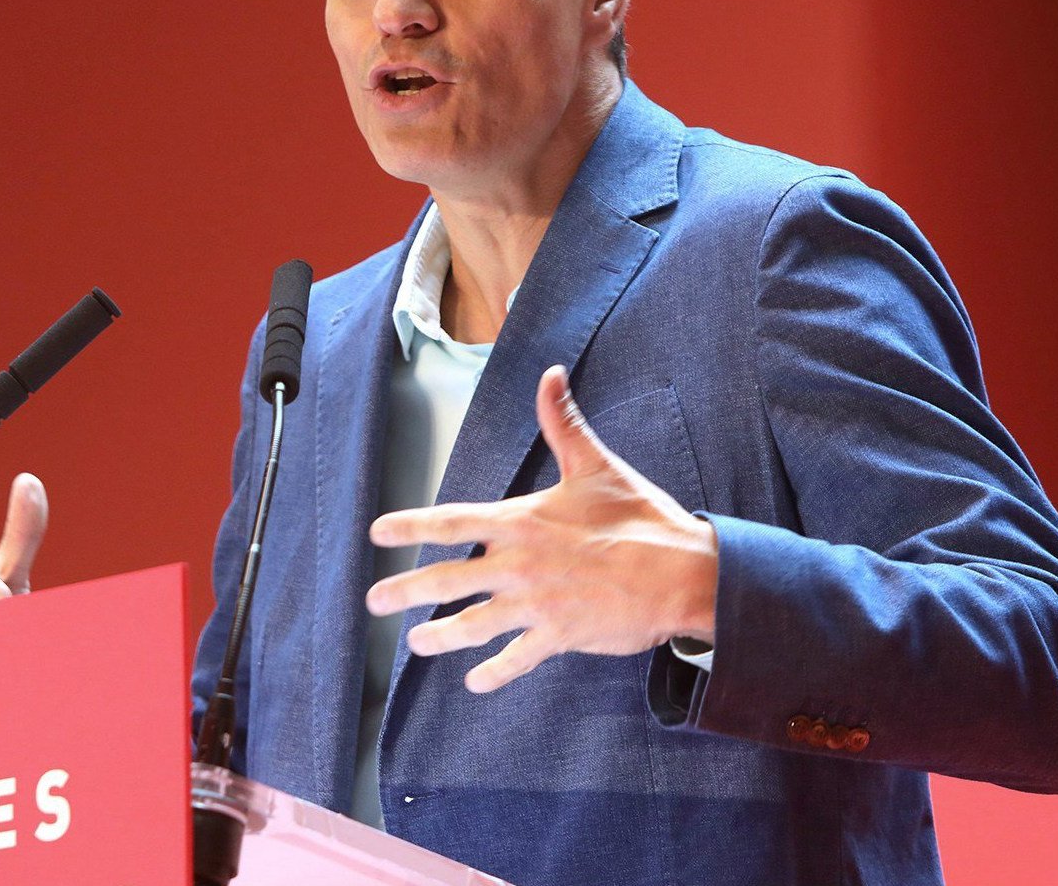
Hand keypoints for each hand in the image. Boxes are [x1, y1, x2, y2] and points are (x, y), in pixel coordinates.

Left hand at [365, 365, 719, 692]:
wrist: (683, 573)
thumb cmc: (641, 518)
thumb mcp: (597, 464)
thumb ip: (563, 422)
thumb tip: (550, 374)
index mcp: (522, 522)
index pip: (452, 522)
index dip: (411, 526)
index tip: (377, 533)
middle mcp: (520, 565)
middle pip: (449, 580)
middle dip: (407, 591)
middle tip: (374, 602)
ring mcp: (537, 605)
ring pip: (474, 625)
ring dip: (441, 636)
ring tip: (415, 644)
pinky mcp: (560, 636)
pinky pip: (517, 659)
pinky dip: (494, 673)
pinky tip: (474, 683)